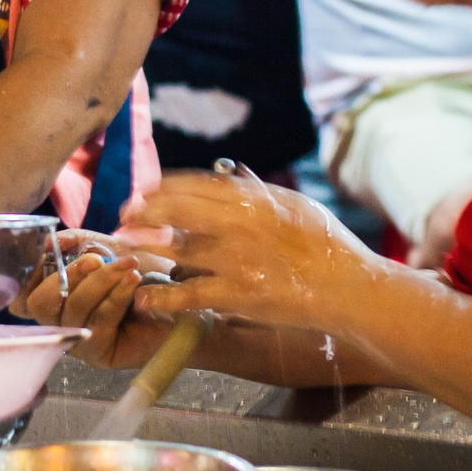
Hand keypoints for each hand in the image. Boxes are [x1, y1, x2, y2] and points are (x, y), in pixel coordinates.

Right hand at [10, 231, 174, 369]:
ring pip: (73, 309)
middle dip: (68, 276)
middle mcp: (59, 321)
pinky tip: (132, 282)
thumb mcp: (108, 247)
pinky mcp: (97, 354)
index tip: (54, 251)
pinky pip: (97, 321)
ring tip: (127, 265)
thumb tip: (51, 242)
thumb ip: (76, 241)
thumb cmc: (145, 274)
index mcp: (56, 296)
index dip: (31, 272)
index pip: (23, 290)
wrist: (184, 303)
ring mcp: (76, 340)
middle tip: (96, 260)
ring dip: (100, 282)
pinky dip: (114, 296)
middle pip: (39, 303)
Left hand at [124, 169, 385, 331]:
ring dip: (144, 247)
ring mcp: (236, 259)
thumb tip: (232, 173)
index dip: (162, 188)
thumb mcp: (296, 205)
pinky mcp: (238, 294)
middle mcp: (240, 223)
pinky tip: (144, 297)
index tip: (144, 193)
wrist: (348, 287)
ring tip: (124, 248)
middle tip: (123, 217)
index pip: (196, 185)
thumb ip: (259, 191)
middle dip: (143, 212)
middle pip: (176, 210)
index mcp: (254, 198)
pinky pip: (189, 293)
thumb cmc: (328, 244)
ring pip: (176, 248)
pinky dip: (163, 295)